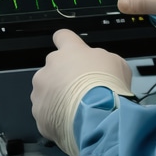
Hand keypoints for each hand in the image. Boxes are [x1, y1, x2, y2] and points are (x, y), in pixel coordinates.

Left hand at [31, 29, 133, 155]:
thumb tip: (101, 64)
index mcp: (70, 51)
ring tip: (77, 106)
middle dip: (64, 75)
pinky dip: (55, 115)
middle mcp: (51, 66)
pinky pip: (45, 110)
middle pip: (54, 66)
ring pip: (46, 89)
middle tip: (81, 87)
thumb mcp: (117, 63)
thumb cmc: (107, 87)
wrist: (97, 116)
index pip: (62, 36)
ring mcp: (41, 89)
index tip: (70, 49)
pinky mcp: (38, 111)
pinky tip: (71, 119)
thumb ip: (102, 59)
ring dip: (58, 95)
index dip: (67, 43)